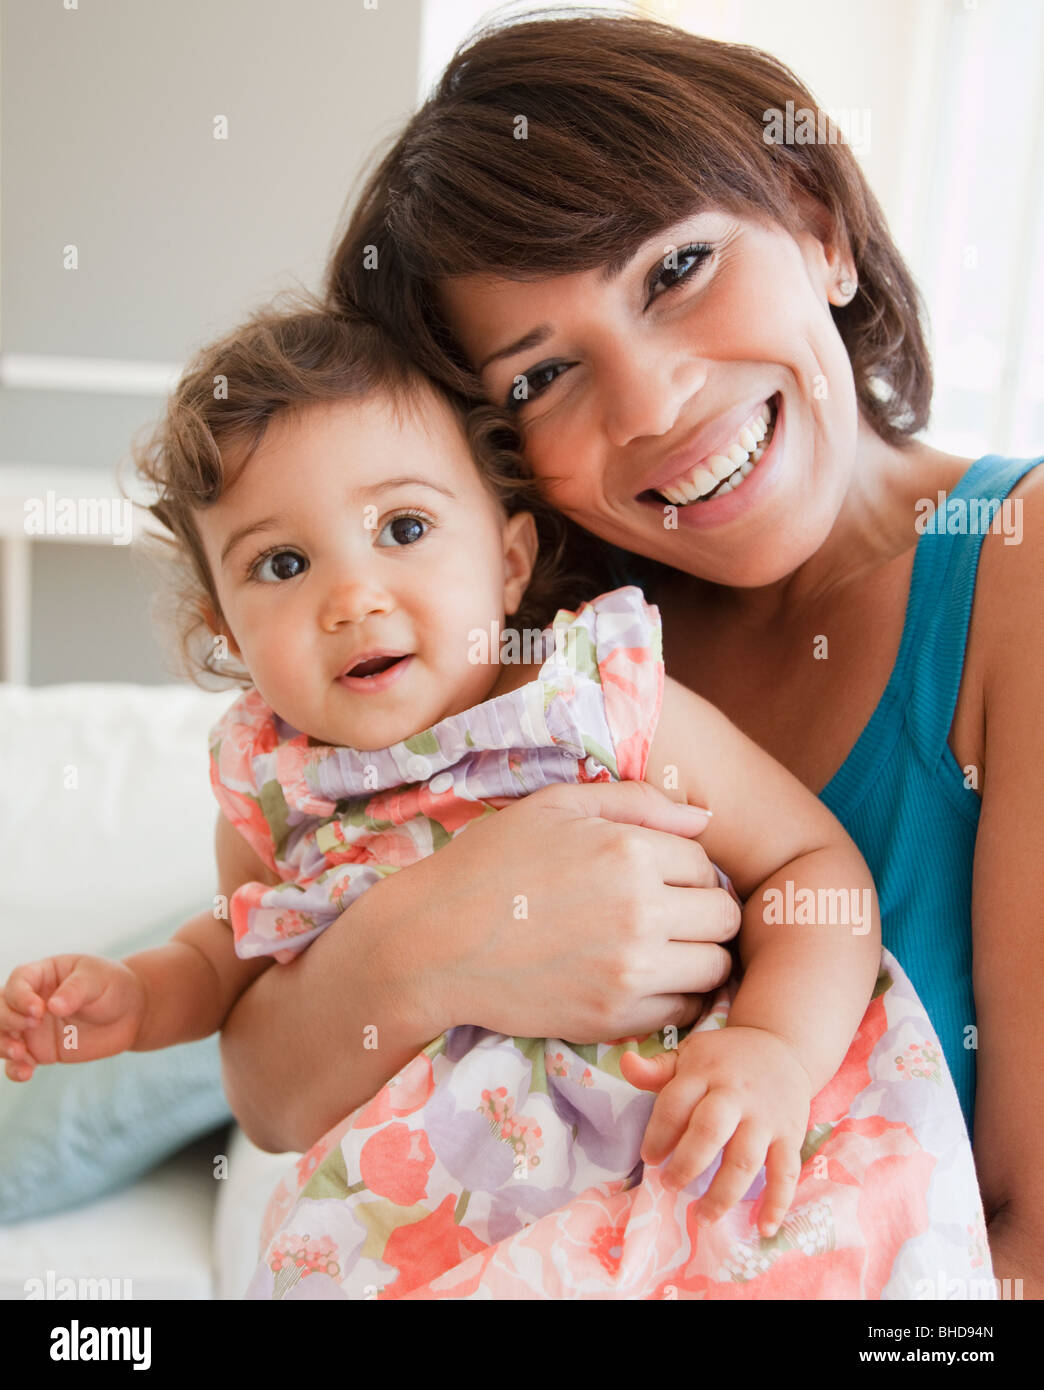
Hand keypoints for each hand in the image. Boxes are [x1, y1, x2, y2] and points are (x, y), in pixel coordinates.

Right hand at [0, 955, 146, 1078]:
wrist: (130, 1013)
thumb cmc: (112, 986)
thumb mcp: (98, 980)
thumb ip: (75, 990)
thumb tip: (52, 1006)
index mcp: (42, 975)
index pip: (18, 982)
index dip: (20, 996)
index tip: (38, 1010)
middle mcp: (30, 1001)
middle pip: (1, 1008)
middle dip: (7, 1019)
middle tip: (32, 1026)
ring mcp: (32, 1028)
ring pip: (2, 1036)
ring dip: (3, 1046)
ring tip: (21, 1054)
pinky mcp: (39, 1051)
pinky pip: (17, 1062)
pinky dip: (15, 1069)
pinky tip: (26, 1073)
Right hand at [411, 779, 740, 1040]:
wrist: (433, 943)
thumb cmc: (491, 865)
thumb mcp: (557, 807)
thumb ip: (638, 802)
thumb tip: (705, 819)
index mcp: (630, 851)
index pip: (705, 864)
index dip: (686, 870)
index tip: (659, 877)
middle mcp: (640, 912)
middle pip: (725, 917)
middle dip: (704, 911)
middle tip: (670, 913)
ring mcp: (629, 971)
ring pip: (715, 967)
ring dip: (698, 955)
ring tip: (662, 946)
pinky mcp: (613, 1017)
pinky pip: (683, 1009)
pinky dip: (674, 994)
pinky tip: (640, 977)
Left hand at [621, 1025, 811, 1236]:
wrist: (782, 1045)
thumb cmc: (725, 1059)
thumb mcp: (690, 1054)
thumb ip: (656, 1069)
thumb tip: (625, 1063)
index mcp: (705, 1072)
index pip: (675, 1104)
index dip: (658, 1134)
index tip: (649, 1158)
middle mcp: (736, 1094)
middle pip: (709, 1131)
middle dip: (686, 1164)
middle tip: (670, 1185)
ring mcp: (766, 1117)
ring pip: (745, 1159)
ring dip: (723, 1193)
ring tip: (702, 1217)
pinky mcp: (790, 1135)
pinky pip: (786, 1172)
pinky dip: (777, 1203)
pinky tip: (763, 1228)